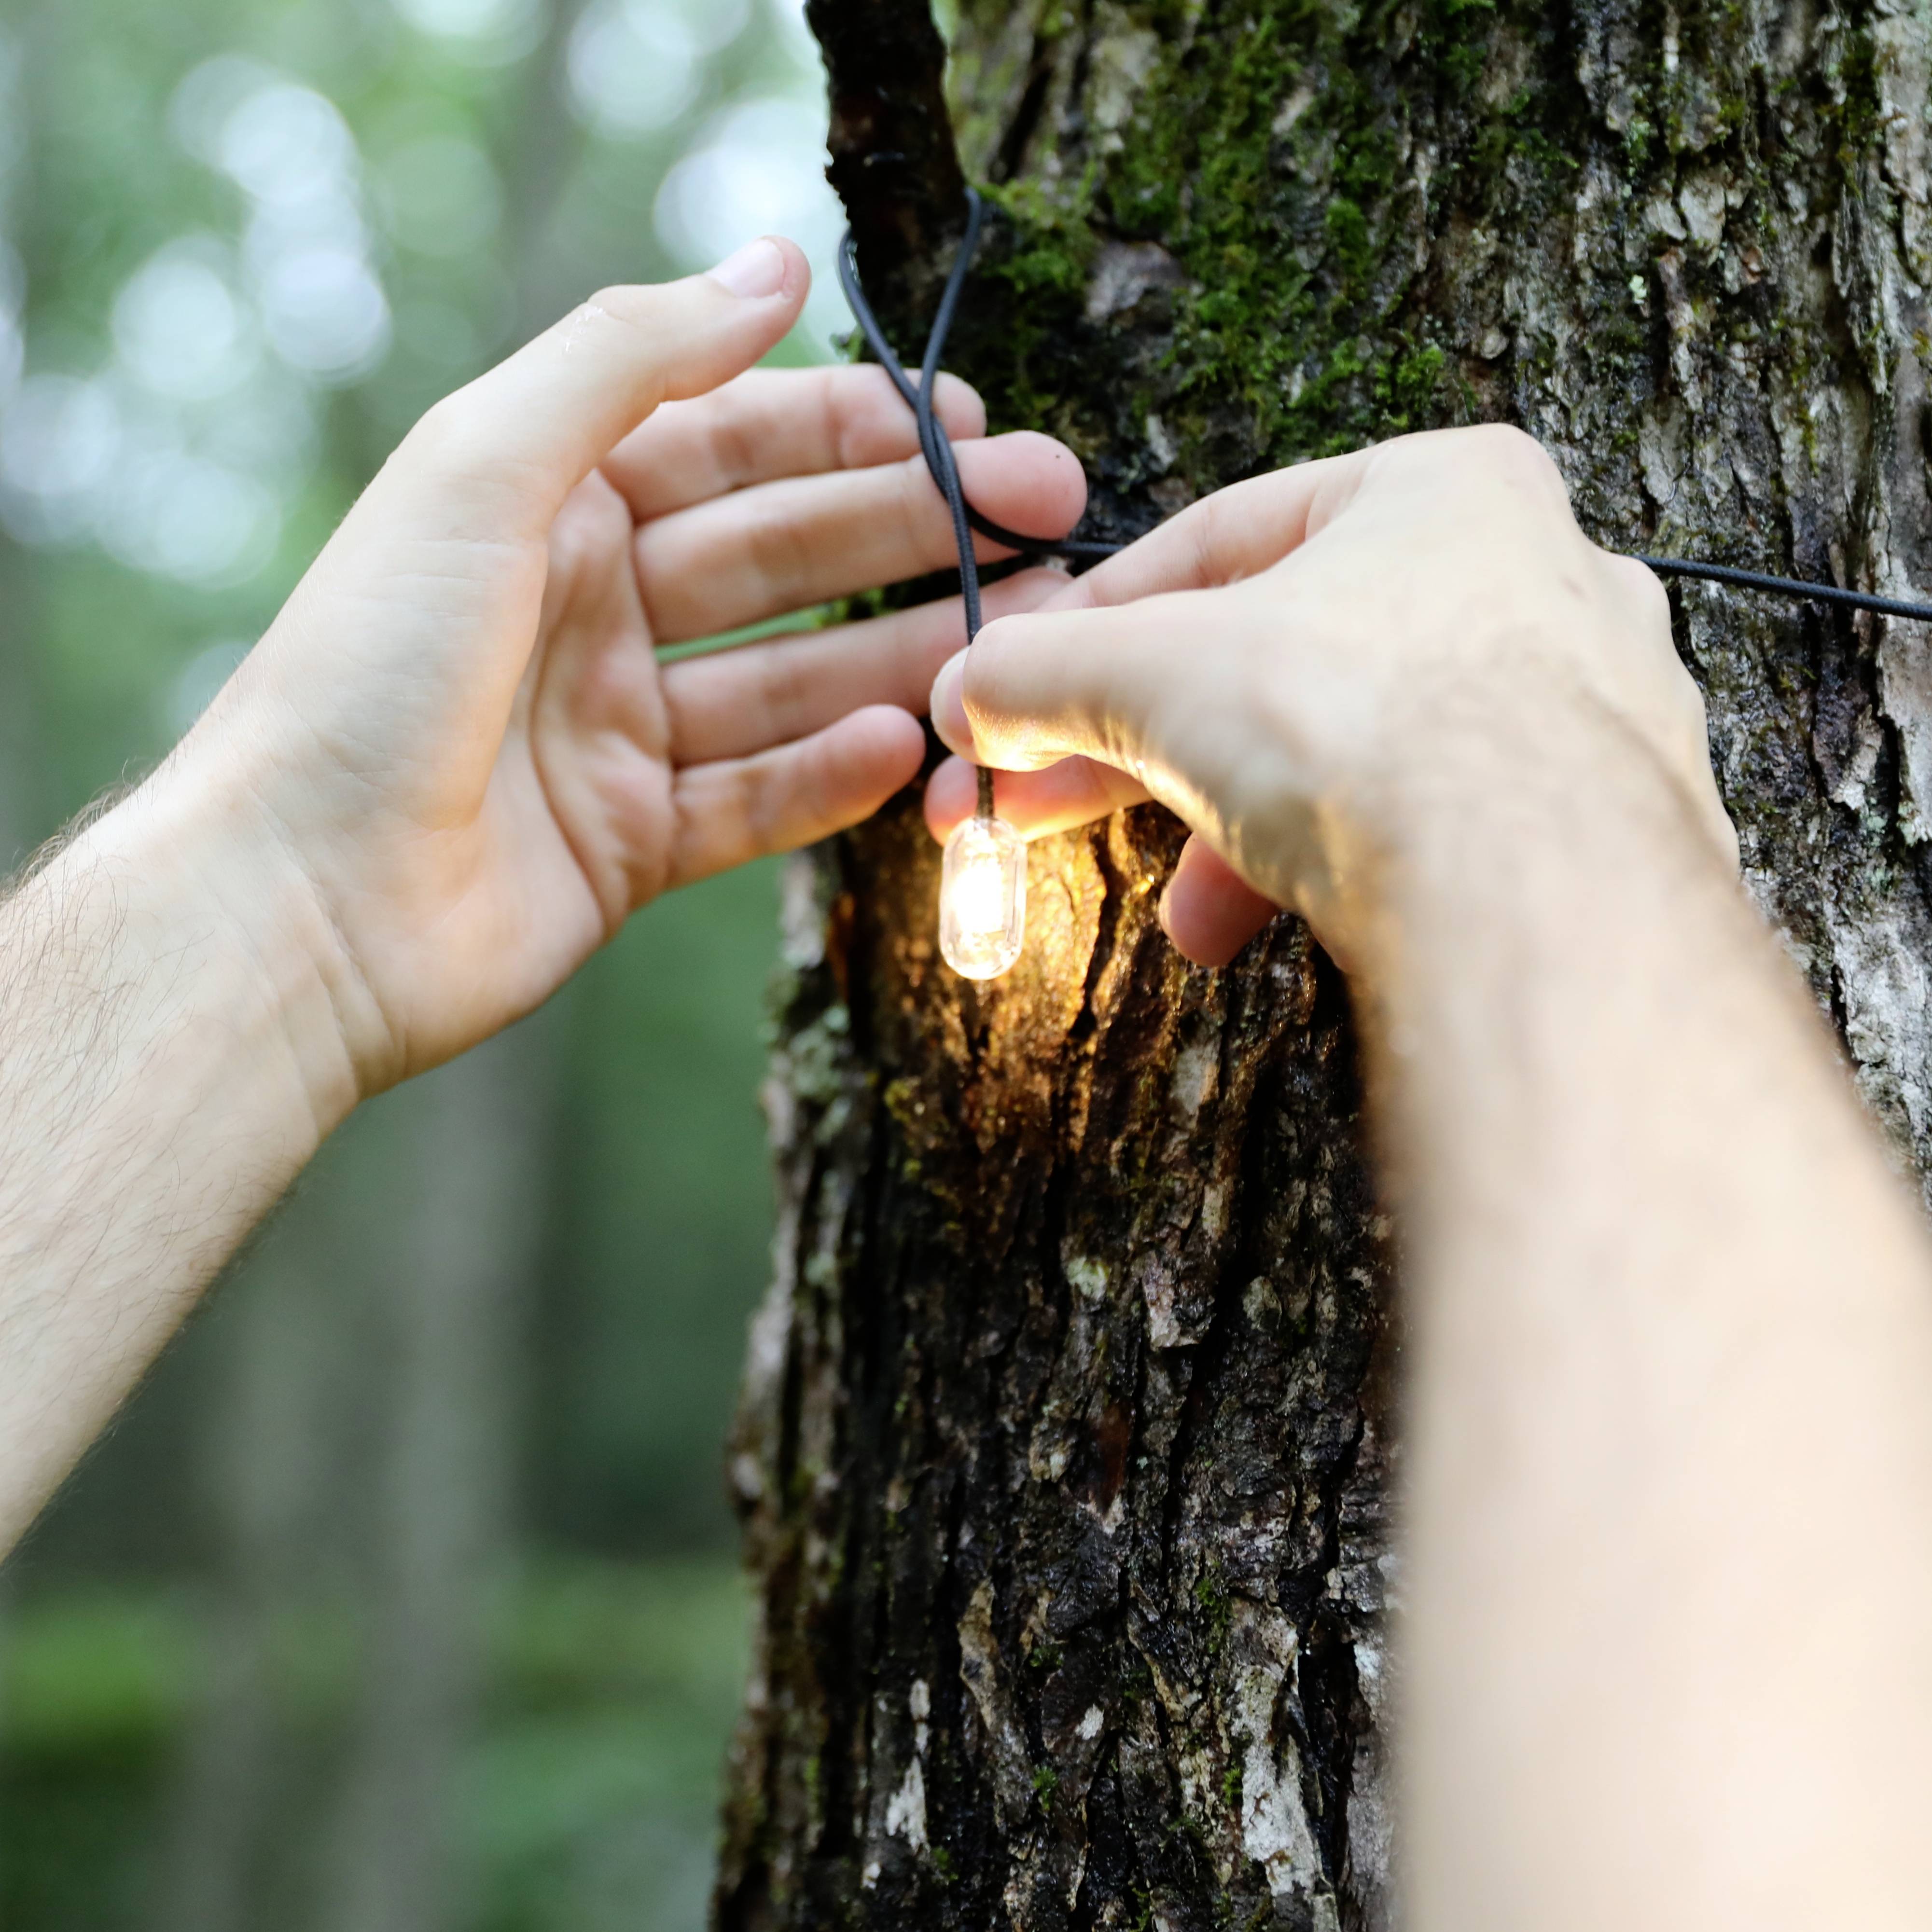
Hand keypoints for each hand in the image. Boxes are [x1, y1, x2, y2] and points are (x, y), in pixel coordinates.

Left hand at [169, 237, 1083, 1101]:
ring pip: (792, 682)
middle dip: (916, 535)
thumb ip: (629, 359)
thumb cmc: (369, 670)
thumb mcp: (485, 467)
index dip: (855, 433)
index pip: (732, 447)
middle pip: (784, 559)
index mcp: (550, 510)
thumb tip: (771, 264)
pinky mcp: (633, 846)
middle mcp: (589, 614)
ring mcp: (615, 735)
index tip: (974, 432)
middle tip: (1049, 526)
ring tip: (1017, 641)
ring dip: (906, 656)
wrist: (297, 902)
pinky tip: (909, 749)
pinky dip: (832, 775)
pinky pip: (757, 800)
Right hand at [924, 424, 1733, 969]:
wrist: (1536, 895)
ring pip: (1360, 754)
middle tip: (1056, 805)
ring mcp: (1586, 707)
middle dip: (1153, 748)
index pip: (1222, 540)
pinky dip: (1336, 870)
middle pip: (1284, 662)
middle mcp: (1536, 578)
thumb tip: (968, 692)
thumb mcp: (1153, 675)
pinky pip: (1435, 829)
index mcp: (1443, 489)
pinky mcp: (1599, 823)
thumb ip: (1044, 672)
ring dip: (1236, 829)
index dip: (1095, 623)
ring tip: (1180, 910)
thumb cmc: (1367, 728)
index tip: (1024, 689)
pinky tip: (1265, 929)